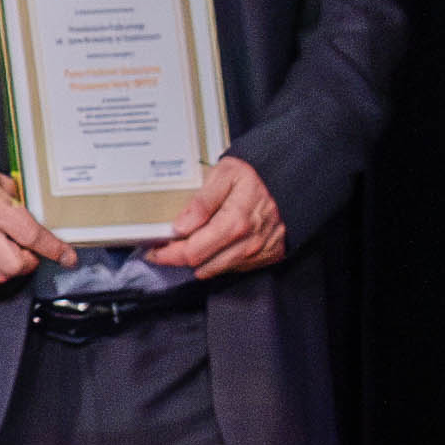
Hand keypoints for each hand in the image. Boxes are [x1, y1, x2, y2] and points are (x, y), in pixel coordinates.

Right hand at [0, 167, 72, 291]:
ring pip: (0, 275)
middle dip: (27, 262)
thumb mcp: (5, 185)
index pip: (31, 235)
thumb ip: (26, 207)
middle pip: (15, 264)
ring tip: (6, 253)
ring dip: (10, 269)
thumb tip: (51, 231)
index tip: (67, 258)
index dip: (54, 249)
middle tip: (26, 253)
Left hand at [148, 153, 287, 277]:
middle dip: (178, 258)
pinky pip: (235, 267)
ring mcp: (259, 252)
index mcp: (235, 222)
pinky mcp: (268, 257)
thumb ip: (201, 201)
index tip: (153, 251)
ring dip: (198, 261)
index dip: (168, 254)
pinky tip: (214, 246)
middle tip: (164, 248)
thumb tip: (180, 226)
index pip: (192, 251)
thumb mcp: (224, 175)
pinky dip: (220, 260)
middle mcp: (248, 243)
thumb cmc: (254, 177)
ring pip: (217, 269)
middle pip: (201, 264)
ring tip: (188, 245)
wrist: (290, 183)